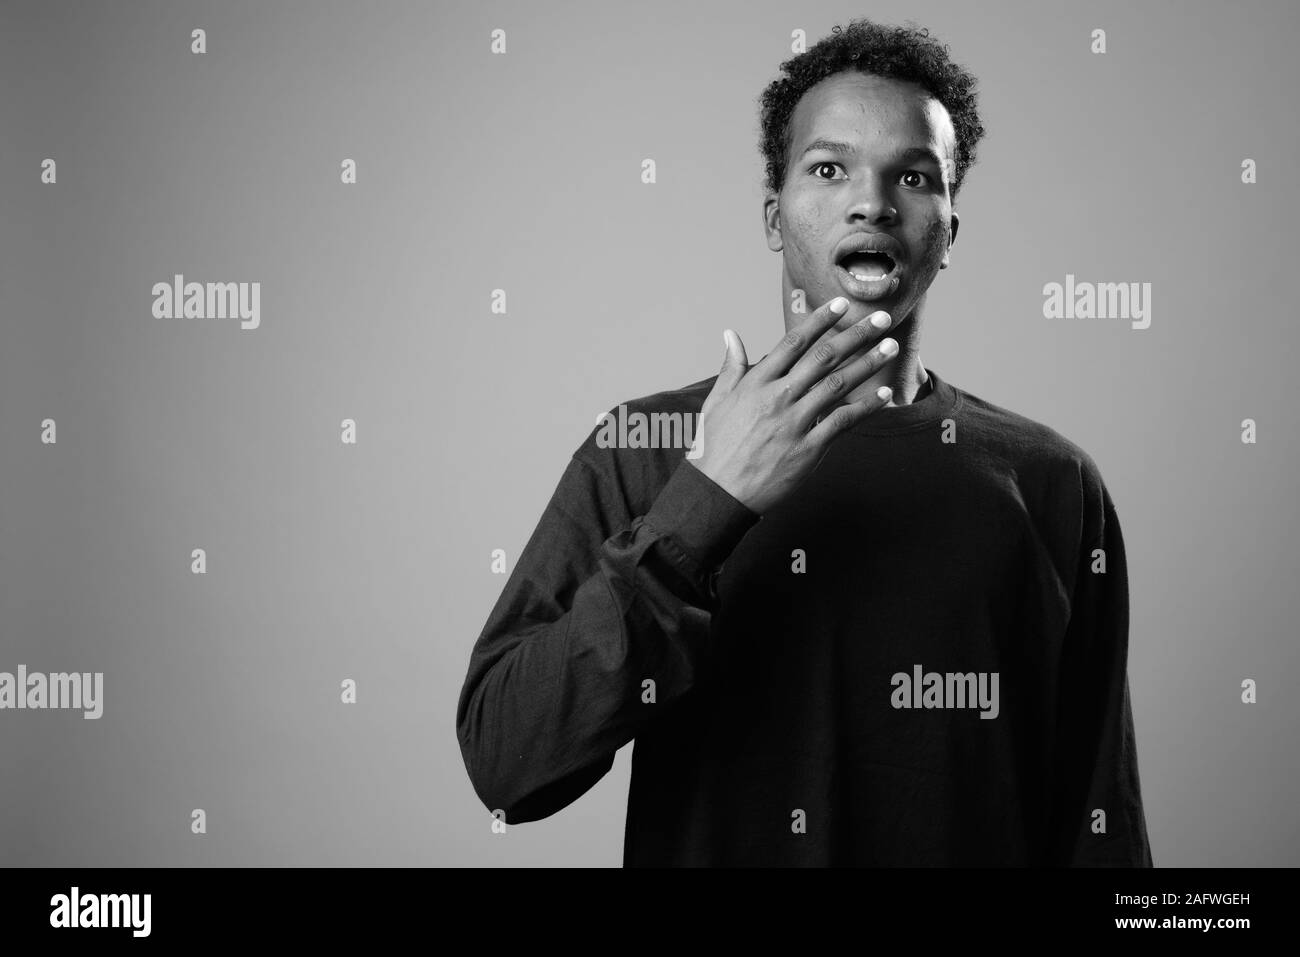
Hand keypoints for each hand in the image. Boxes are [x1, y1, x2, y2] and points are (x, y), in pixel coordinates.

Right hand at [688, 297, 897, 513]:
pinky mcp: (807, 449)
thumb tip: (730, 334)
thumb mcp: (716, 400)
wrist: (717, 492)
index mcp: (756, 383)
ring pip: (837, 385)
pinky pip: (842, 423)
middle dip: (856, 335)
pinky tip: (883, 396)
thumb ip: (731, 366)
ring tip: (891, 348)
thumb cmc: (715, 445)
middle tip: (882, 318)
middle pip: (824, 357)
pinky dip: (865, 408)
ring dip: (868, 364)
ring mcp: (794, 423)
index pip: (794, 342)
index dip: (820, 320)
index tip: (842, 305)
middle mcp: (777, 397)